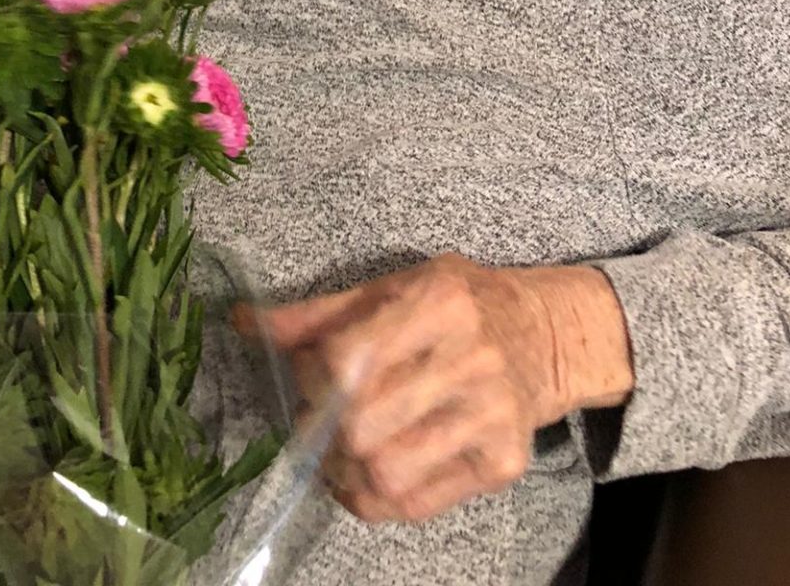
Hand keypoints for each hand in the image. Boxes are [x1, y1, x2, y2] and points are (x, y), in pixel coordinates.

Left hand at [248, 254, 632, 524]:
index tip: (307, 373)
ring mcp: (492, 417)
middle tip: (316, 415)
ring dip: (342, 468)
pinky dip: (371, 498)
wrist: (545, 333)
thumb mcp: (393, 286)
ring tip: (337, 448)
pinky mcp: (504, 463)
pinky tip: (360, 474)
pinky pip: (415, 504)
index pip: (347, 358)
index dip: (309, 375)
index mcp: (440, 301)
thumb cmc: (457, 303)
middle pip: (361, 423)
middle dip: (322, 425)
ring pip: (386, 471)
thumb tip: (244, 323)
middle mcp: (472, 359)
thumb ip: (321, 312)